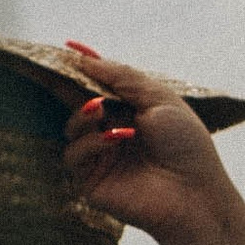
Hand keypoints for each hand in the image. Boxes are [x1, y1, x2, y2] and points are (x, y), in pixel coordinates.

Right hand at [57, 45, 244, 244]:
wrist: (196, 194)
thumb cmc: (187, 146)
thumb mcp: (160, 99)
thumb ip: (123, 78)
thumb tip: (85, 60)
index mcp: (131, 111)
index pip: (98, 86)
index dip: (80, 70)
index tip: (63, 51)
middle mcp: (112, 132)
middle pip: (76, 104)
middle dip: (62, 86)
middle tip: (48, 70)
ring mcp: (101, 157)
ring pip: (70, 128)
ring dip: (83, 115)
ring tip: (100, 109)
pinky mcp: (92, 181)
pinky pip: (74, 155)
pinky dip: (91, 142)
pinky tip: (114, 138)